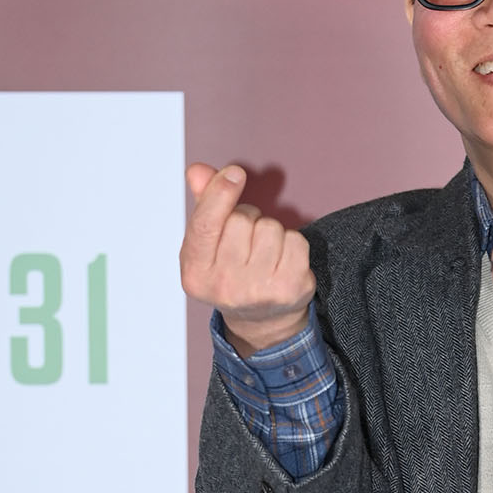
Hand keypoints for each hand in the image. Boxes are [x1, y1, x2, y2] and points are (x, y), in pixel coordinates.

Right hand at [180, 163, 315, 356]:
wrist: (261, 321)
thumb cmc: (230, 272)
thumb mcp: (207, 245)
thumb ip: (204, 205)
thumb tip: (198, 171)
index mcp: (196, 273)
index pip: (206, 224)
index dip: (220, 193)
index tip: (235, 172)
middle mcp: (225, 286)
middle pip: (241, 219)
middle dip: (246, 218)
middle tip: (246, 241)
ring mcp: (259, 291)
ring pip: (270, 227)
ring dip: (270, 231)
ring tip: (264, 253)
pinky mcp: (291, 289)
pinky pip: (296, 240)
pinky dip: (292, 243)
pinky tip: (282, 261)